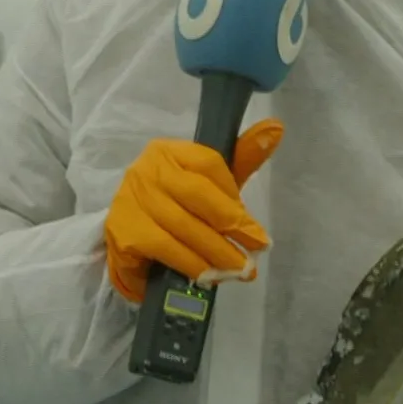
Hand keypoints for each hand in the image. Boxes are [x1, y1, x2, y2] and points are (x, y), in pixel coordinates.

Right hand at [103, 118, 282, 302]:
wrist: (131, 247)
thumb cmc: (176, 210)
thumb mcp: (209, 185)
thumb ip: (241, 160)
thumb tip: (276, 128)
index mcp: (169, 151)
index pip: (208, 163)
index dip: (233, 193)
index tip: (251, 223)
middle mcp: (147, 169)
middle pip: (198, 194)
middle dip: (233, 224)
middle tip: (258, 249)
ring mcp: (132, 200)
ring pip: (184, 226)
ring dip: (218, 251)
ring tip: (241, 269)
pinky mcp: (125, 231)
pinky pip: (167, 248)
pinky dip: (192, 263)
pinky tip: (210, 275)